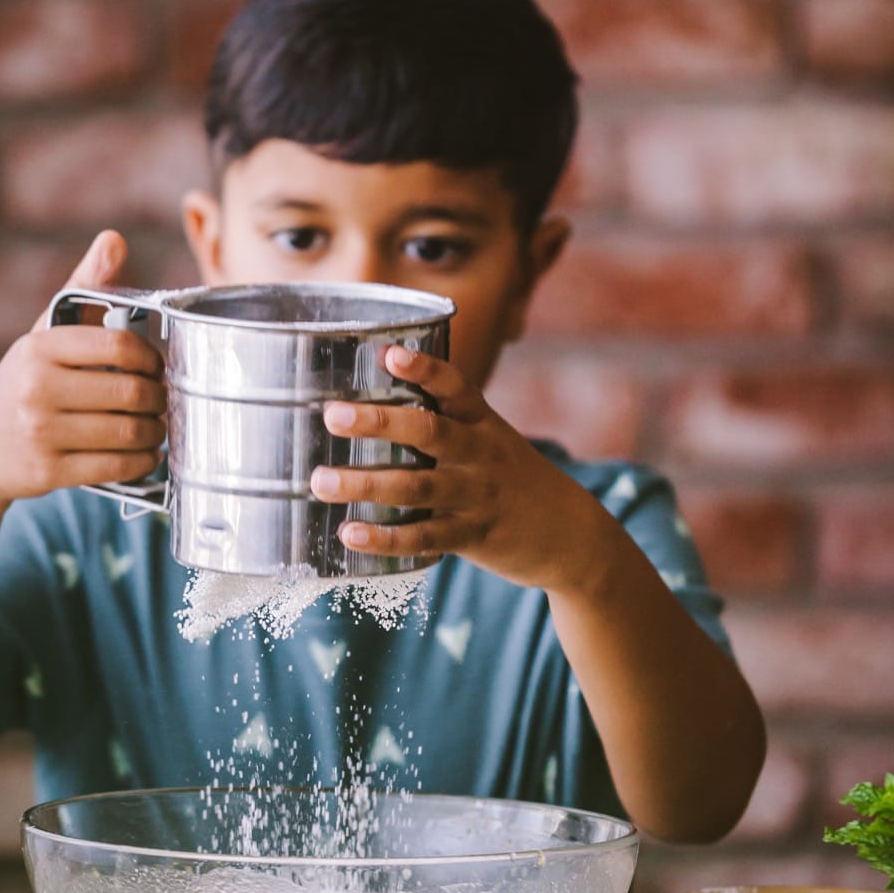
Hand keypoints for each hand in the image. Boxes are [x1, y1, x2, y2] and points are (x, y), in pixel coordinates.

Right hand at [0, 230, 165, 511]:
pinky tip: (144, 455)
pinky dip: (141, 462)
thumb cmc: (20, 387)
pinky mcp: (47, 471)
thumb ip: (81, 288)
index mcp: (39, 348)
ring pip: (128, 431)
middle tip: (162, 401)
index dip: (152, 358)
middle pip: (130, 391)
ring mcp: (40, 432)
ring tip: (155, 427)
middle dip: (158, 398)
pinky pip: (116, 466)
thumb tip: (115, 239)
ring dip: (154, 432)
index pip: (120, 345)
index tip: (157, 366)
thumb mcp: (42, 336)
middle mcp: (36, 387)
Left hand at [311, 346, 585, 589]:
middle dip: (379, 422)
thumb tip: (369, 403)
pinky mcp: (472, 536)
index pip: (456, 386)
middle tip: (333, 415)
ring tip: (321, 481)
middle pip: (429, 432)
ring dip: (366, 484)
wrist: (571, 534)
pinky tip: (350, 533)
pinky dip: (385, 538)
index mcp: (483, 423)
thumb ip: (443, 422)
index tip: (390, 353)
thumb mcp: (490, 440)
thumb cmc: (512, 478)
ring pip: (417, 488)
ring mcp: (477, 496)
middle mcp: (481, 455)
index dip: (425, 369)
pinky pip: (424, 538)